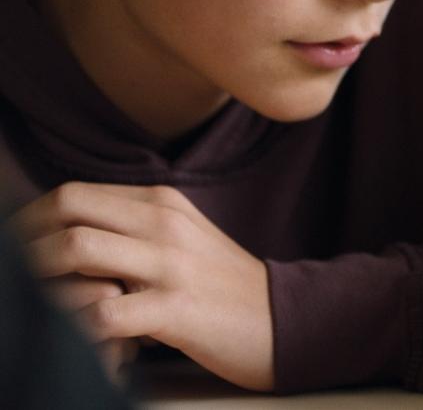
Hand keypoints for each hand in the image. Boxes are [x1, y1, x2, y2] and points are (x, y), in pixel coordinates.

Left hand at [10, 182, 273, 390]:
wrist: (283, 319)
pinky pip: (102, 314)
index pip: (75, 194)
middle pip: (68, 210)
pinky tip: (73, 340)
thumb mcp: (182, 240)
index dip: (30, 219)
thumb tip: (65, 238)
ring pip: (76, 252)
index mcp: (162, 203)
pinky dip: (73, 327)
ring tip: (29, 302)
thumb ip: (132, 230)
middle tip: (9, 271)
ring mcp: (170, 264)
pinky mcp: (175, 308)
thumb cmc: (221, 287)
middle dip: (23, 241)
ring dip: (37, 277)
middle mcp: (164, 224)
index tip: (13, 246)